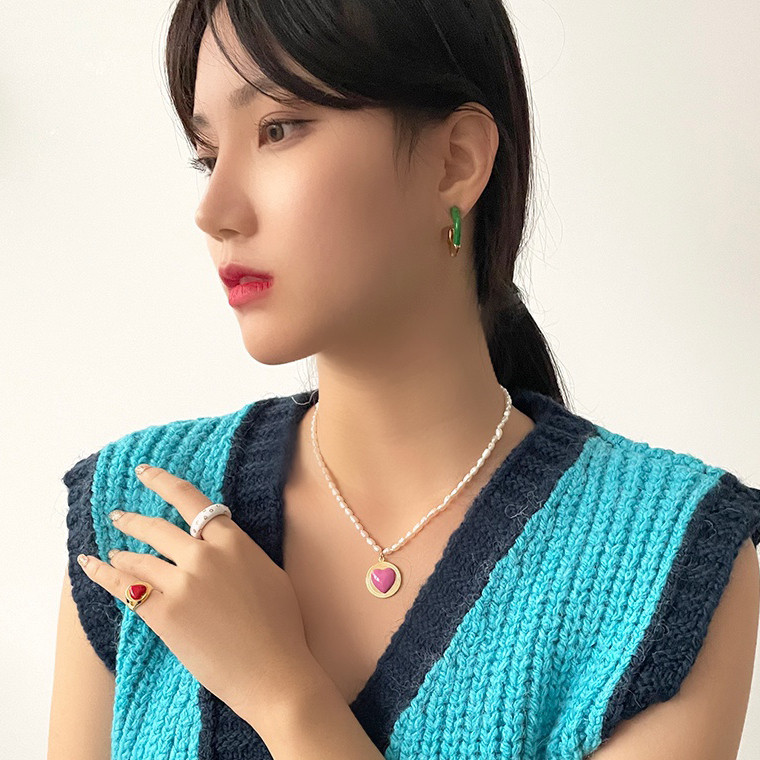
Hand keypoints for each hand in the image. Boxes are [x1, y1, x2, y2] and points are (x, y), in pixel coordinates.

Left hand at [76, 463, 315, 721]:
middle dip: (132, 520)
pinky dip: (104, 574)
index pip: (191, 500)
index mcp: (233, 540)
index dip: (163, 482)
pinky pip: (127, 589)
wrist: (273, 671)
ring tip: (111, 551)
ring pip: (139, 558)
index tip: (144, 472)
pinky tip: (91, 565)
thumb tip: (223, 544)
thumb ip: (241, 551)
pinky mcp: (165, 614)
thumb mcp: (269, 572)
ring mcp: (182, 583)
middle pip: (157, 528)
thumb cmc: (280, 625)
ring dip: (121, 552)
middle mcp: (204, 554)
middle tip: (117, 515)